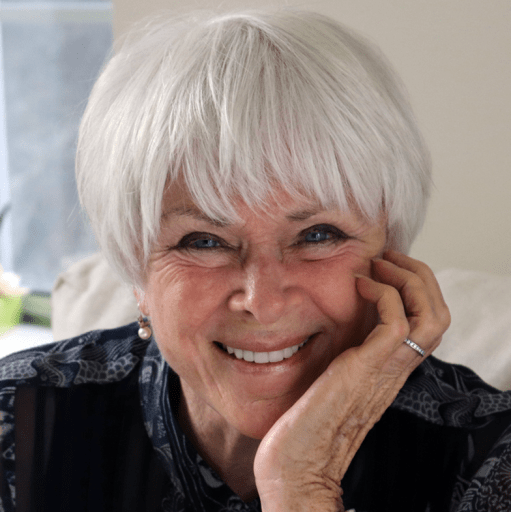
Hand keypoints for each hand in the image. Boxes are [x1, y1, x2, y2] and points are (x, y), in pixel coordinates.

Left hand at [253, 250, 450, 511]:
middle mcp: (398, 367)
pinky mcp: (367, 368)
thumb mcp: (338, 371)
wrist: (299, 459)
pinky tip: (358, 286)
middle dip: (420, 275)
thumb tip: (344, 318)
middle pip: (439, 313)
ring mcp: (386, 368)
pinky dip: (383, 294)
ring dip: (409, 279)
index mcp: (392, 366)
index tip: (389, 267)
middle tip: (388, 258)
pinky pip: (395, 322)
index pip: (431, 321)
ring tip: (380, 265)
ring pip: (431, 315)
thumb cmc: (310, 416)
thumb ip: (350, 348)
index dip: (419, 288)